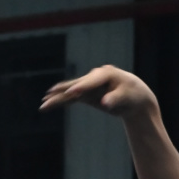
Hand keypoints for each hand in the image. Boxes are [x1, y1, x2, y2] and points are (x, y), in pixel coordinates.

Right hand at [40, 66, 159, 125]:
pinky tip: (50, 104)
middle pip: (76, 84)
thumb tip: (104, 104)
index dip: (82, 86)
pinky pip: (72, 97)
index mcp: (106, 74)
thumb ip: (115, 99)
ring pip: (70, 91)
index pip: (92, 81)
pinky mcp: (87, 93)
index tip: (72, 93)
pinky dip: (62, 100)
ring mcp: (89, 85)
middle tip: (49, 96)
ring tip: (44, 103)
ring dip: (57, 97)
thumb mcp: (127, 97)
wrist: (135, 98)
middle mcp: (95, 77)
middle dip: (63, 91)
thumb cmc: (133, 95)